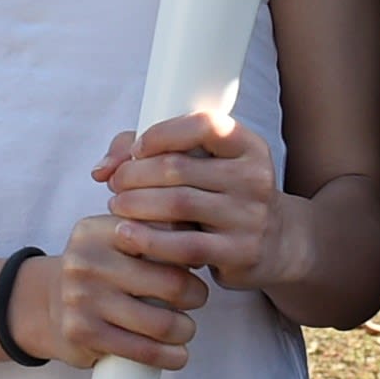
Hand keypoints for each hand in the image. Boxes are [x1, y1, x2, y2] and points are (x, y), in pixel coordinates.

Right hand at [14, 213, 210, 371]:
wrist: (46, 304)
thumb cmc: (99, 271)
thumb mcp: (113, 238)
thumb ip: (150, 226)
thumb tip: (203, 229)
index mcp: (99, 230)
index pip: (163, 235)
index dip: (189, 251)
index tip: (194, 262)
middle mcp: (88, 259)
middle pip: (171, 282)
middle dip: (197, 295)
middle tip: (196, 298)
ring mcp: (83, 297)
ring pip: (161, 322)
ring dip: (186, 330)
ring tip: (186, 329)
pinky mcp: (83, 332)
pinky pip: (142, 351)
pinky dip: (170, 357)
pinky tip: (179, 356)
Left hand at [96, 109, 295, 291]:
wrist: (277, 242)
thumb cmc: (224, 194)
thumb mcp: (204, 165)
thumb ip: (151, 152)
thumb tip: (102, 168)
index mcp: (247, 146)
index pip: (203, 126)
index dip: (161, 134)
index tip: (137, 150)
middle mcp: (254, 177)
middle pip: (179, 168)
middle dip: (135, 174)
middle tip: (115, 184)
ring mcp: (250, 216)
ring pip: (179, 205)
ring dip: (136, 204)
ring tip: (116, 206)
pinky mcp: (240, 252)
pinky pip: (185, 246)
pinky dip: (149, 240)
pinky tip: (127, 235)